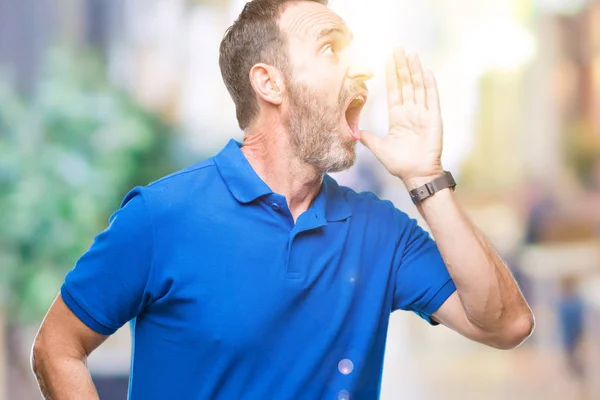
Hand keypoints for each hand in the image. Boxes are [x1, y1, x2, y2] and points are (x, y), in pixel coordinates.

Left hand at [360, 48, 443, 188]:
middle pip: (406, 84)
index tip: (388, 59)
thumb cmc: (399, 163)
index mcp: (398, 117)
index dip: (391, 75)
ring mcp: (422, 114)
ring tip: (411, 54)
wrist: (416, 174)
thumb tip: (354, 132)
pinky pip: (432, 99)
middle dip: (402, 66)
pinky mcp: (433, 119)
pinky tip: (427, 72)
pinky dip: (430, 85)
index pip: (394, 90)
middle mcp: (410, 112)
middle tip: (398, 48)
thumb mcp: (379, 148)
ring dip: (415, 70)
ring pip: (418, 87)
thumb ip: (368, 138)